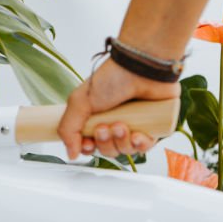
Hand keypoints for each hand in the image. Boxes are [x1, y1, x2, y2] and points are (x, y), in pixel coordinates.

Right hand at [57, 59, 180, 159]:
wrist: (142, 67)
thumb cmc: (112, 78)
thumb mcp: (79, 102)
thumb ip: (68, 129)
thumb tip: (71, 154)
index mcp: (97, 117)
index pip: (91, 145)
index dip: (89, 149)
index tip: (88, 144)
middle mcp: (116, 122)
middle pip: (108, 150)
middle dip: (105, 143)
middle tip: (104, 129)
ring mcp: (136, 125)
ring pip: (126, 150)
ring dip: (121, 142)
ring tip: (120, 125)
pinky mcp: (154, 126)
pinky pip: (146, 146)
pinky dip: (140, 144)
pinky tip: (137, 135)